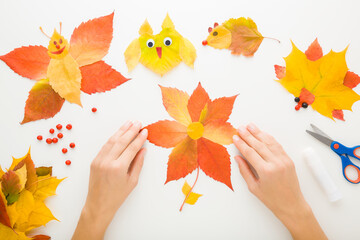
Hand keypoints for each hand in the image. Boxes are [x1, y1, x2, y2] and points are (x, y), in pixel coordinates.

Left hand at [73, 120, 147, 239]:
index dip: (139, 138)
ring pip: (111, 141)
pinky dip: (112, 138)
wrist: (98, 205)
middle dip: (131, 131)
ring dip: (121, 131)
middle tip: (138, 123)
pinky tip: (118, 133)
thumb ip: (138, 163)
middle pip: (121, 141)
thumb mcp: (132, 181)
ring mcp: (99, 160)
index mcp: (119, 168)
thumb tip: (143, 149)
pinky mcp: (94, 161)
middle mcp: (108, 162)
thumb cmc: (117, 196)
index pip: (131, 148)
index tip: (145, 131)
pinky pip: (105, 146)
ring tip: (129, 123)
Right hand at [233, 123, 326, 239]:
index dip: (241, 144)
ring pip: (269, 142)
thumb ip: (244, 171)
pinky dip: (269, 138)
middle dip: (248, 135)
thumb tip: (238, 158)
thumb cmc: (272, 199)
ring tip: (250, 126)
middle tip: (240, 128)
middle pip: (259, 145)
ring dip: (259, 133)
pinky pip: (277, 146)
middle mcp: (275, 163)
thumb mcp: (254, 187)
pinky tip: (263, 134)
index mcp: (265, 171)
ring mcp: (283, 160)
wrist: (291, 204)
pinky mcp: (288, 160)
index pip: (250, 153)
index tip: (235, 137)